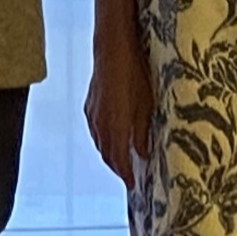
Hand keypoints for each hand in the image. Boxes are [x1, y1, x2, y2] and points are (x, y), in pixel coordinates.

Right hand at [83, 32, 154, 188]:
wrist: (112, 48)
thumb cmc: (134, 74)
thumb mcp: (146, 104)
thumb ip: (142, 132)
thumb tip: (142, 154)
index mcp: (115, 128)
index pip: (119, 160)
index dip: (126, 175)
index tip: (134, 186)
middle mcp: (100, 126)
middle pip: (107, 155)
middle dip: (117, 168)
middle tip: (128, 177)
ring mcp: (92, 115)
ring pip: (100, 143)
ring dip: (109, 155)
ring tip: (121, 162)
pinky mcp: (90, 105)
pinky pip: (95, 131)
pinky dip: (103, 140)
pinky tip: (109, 139)